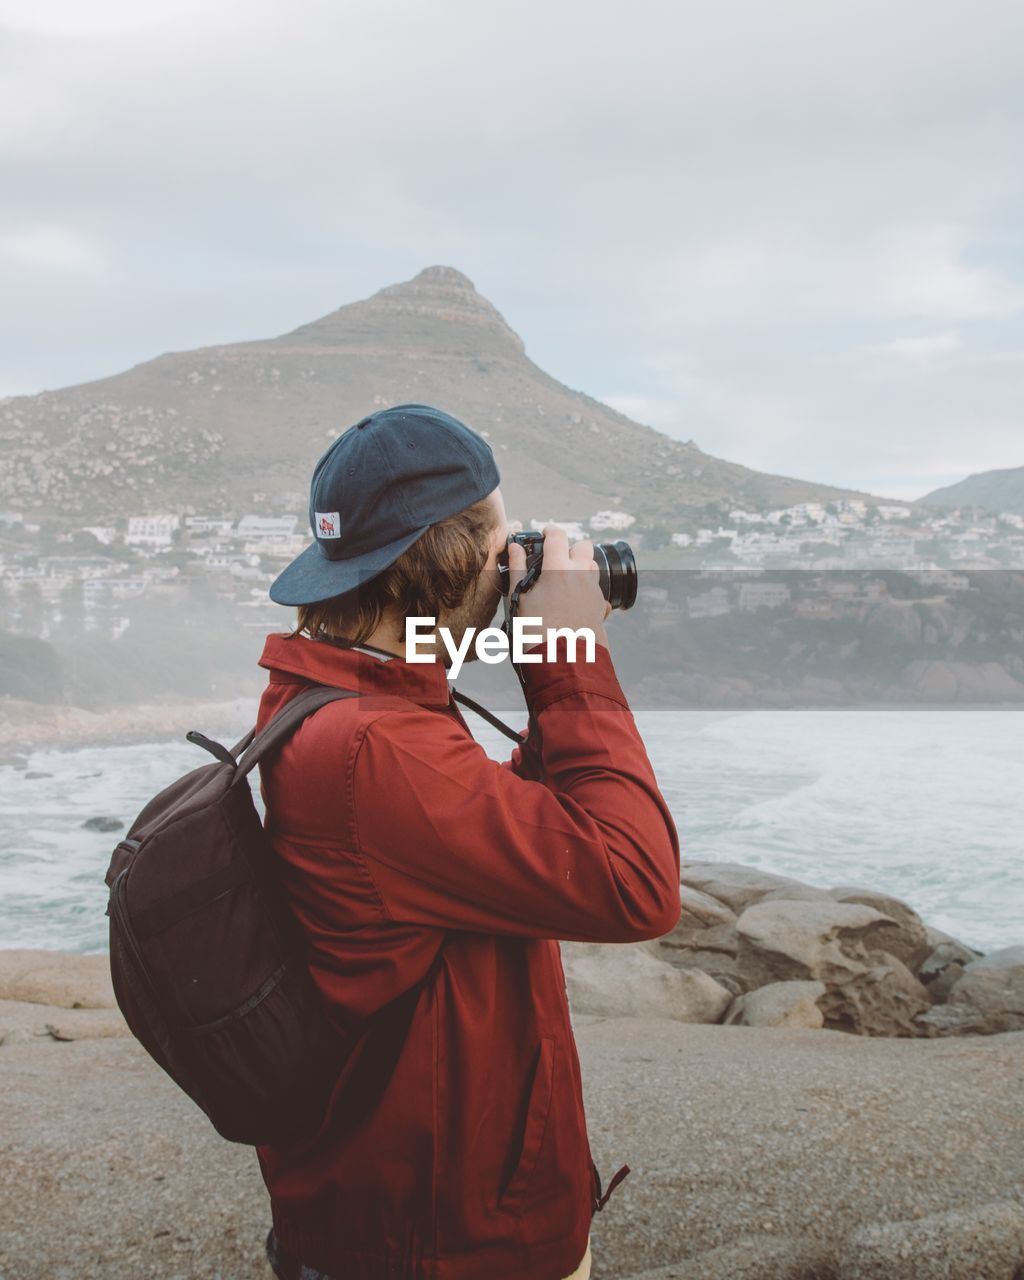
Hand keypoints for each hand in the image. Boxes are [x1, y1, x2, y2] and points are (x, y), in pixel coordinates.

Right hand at [507, 525, 610, 650]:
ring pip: (592, 567)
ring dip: (581, 566)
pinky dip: (586, 590)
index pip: (557, 535)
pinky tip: (573, 602)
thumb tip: (514, 548)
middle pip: (583, 546)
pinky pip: (597, 590)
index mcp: (559, 568)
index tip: (544, 534)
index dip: (549, 531)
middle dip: (571, 547)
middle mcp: (581, 574)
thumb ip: (517, 568)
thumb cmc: (536, 632)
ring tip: (563, 580)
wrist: (563, 663)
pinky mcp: (601, 607)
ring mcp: (594, 591)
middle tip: (555, 558)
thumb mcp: (519, 598)